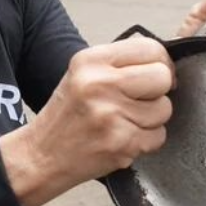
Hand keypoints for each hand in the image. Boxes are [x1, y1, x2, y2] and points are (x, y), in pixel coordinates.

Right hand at [0, 37, 174, 205]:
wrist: (41, 157)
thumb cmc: (67, 115)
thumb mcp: (83, 74)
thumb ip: (120, 62)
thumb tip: (163, 60)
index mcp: (91, 60)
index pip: (150, 48)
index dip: (161, 62)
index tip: (156, 74)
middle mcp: (100, 84)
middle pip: (162, 77)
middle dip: (159, 91)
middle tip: (142, 100)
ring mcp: (111, 115)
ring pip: (164, 109)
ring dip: (152, 118)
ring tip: (126, 122)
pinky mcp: (121, 143)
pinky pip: (158, 136)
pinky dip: (147, 140)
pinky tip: (124, 138)